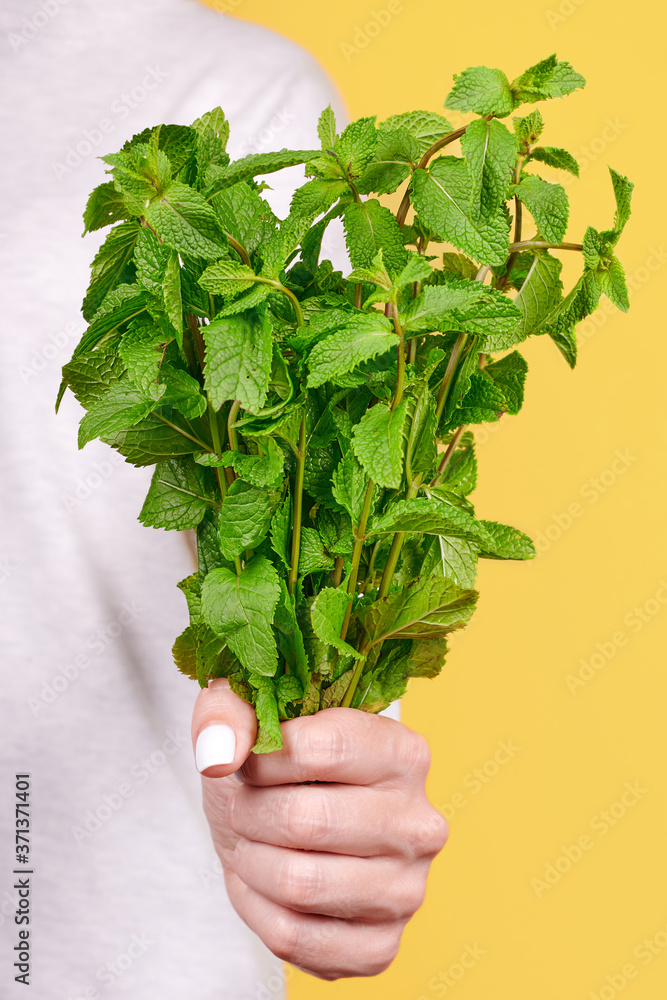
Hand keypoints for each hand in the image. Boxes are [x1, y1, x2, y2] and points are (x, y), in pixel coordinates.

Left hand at [191, 679, 447, 980]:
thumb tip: (220, 756)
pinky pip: (294, 938)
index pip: (323, 748)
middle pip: (307, 821)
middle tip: (244, 805)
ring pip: (298, 884)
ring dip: (252, 860)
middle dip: (251, 813)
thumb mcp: (251, 712)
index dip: (263, 757)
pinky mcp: (379, 946)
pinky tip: (265, 883)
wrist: (287, 826)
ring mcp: (407, 891)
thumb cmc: (275, 764)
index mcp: (404, 753)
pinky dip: (258, 909)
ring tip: (254, 840)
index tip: (248, 761)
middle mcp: (419, 823)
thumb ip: (227, 713)